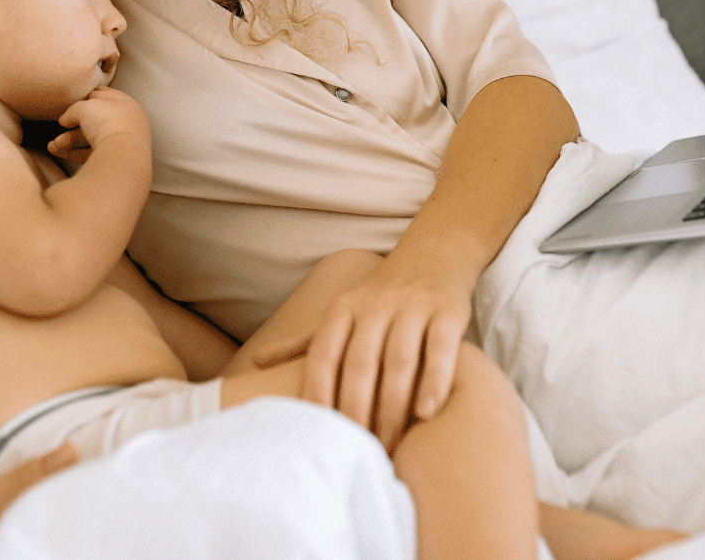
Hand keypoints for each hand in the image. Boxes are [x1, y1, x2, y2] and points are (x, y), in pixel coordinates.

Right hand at [48, 88, 147, 164]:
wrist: (122, 155)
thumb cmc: (107, 122)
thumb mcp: (85, 107)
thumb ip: (73, 110)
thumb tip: (64, 120)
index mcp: (124, 103)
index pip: (103, 95)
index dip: (87, 96)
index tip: (72, 99)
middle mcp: (124, 123)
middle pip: (94, 120)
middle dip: (73, 124)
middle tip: (60, 126)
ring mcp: (120, 142)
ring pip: (90, 139)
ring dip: (69, 141)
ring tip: (52, 146)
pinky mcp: (113, 160)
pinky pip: (90, 154)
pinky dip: (73, 153)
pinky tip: (57, 151)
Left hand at [294, 254, 473, 451]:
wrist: (433, 254)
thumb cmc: (379, 296)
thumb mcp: (339, 311)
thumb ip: (303, 340)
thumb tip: (256, 362)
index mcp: (343, 308)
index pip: (323, 354)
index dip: (318, 393)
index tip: (317, 433)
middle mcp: (376, 305)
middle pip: (360, 364)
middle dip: (356, 411)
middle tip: (356, 451)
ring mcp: (413, 307)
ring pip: (399, 361)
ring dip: (392, 407)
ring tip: (388, 444)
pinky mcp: (448, 312)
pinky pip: (440, 350)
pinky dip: (434, 382)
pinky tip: (426, 414)